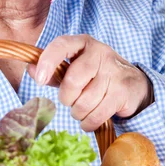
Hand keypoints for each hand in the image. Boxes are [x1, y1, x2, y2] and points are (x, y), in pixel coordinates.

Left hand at [27, 35, 153, 131]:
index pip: (62, 45)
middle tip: (70, 100)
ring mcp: (113, 71)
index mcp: (82, 43)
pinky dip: (88, 123)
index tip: (39, 80)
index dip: (48, 62)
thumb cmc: (95, 75)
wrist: (134, 83)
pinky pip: (97, 115)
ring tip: (82, 109)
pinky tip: (89, 120)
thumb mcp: (73, 68)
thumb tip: (30, 69)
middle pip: (72, 81)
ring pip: (84, 102)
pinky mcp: (123, 91)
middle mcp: (99, 53)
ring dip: (78, 113)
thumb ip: (53, 71)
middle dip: (67, 98)